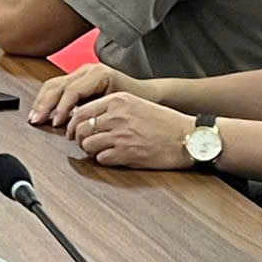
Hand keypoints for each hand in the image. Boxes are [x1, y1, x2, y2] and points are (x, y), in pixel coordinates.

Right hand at [27, 62, 136, 130]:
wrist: (147, 93)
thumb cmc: (136, 101)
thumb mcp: (119, 106)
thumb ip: (98, 112)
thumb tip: (79, 124)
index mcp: (97, 74)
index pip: (71, 90)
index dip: (61, 108)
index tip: (57, 124)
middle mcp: (86, 70)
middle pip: (58, 85)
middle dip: (45, 104)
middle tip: (36, 120)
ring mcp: (80, 72)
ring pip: (53, 84)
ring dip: (42, 101)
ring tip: (35, 117)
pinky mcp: (77, 78)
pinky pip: (56, 86)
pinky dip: (47, 99)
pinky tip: (42, 110)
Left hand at [66, 90, 192, 168]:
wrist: (189, 137)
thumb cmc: (164, 122)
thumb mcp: (135, 104)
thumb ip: (111, 108)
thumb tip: (84, 117)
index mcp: (117, 101)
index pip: (81, 111)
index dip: (73, 123)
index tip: (73, 130)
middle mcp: (117, 116)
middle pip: (80, 128)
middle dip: (78, 138)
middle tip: (83, 143)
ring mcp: (121, 135)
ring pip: (87, 144)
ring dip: (89, 150)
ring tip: (98, 151)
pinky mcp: (128, 154)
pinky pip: (101, 159)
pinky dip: (103, 160)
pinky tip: (112, 157)